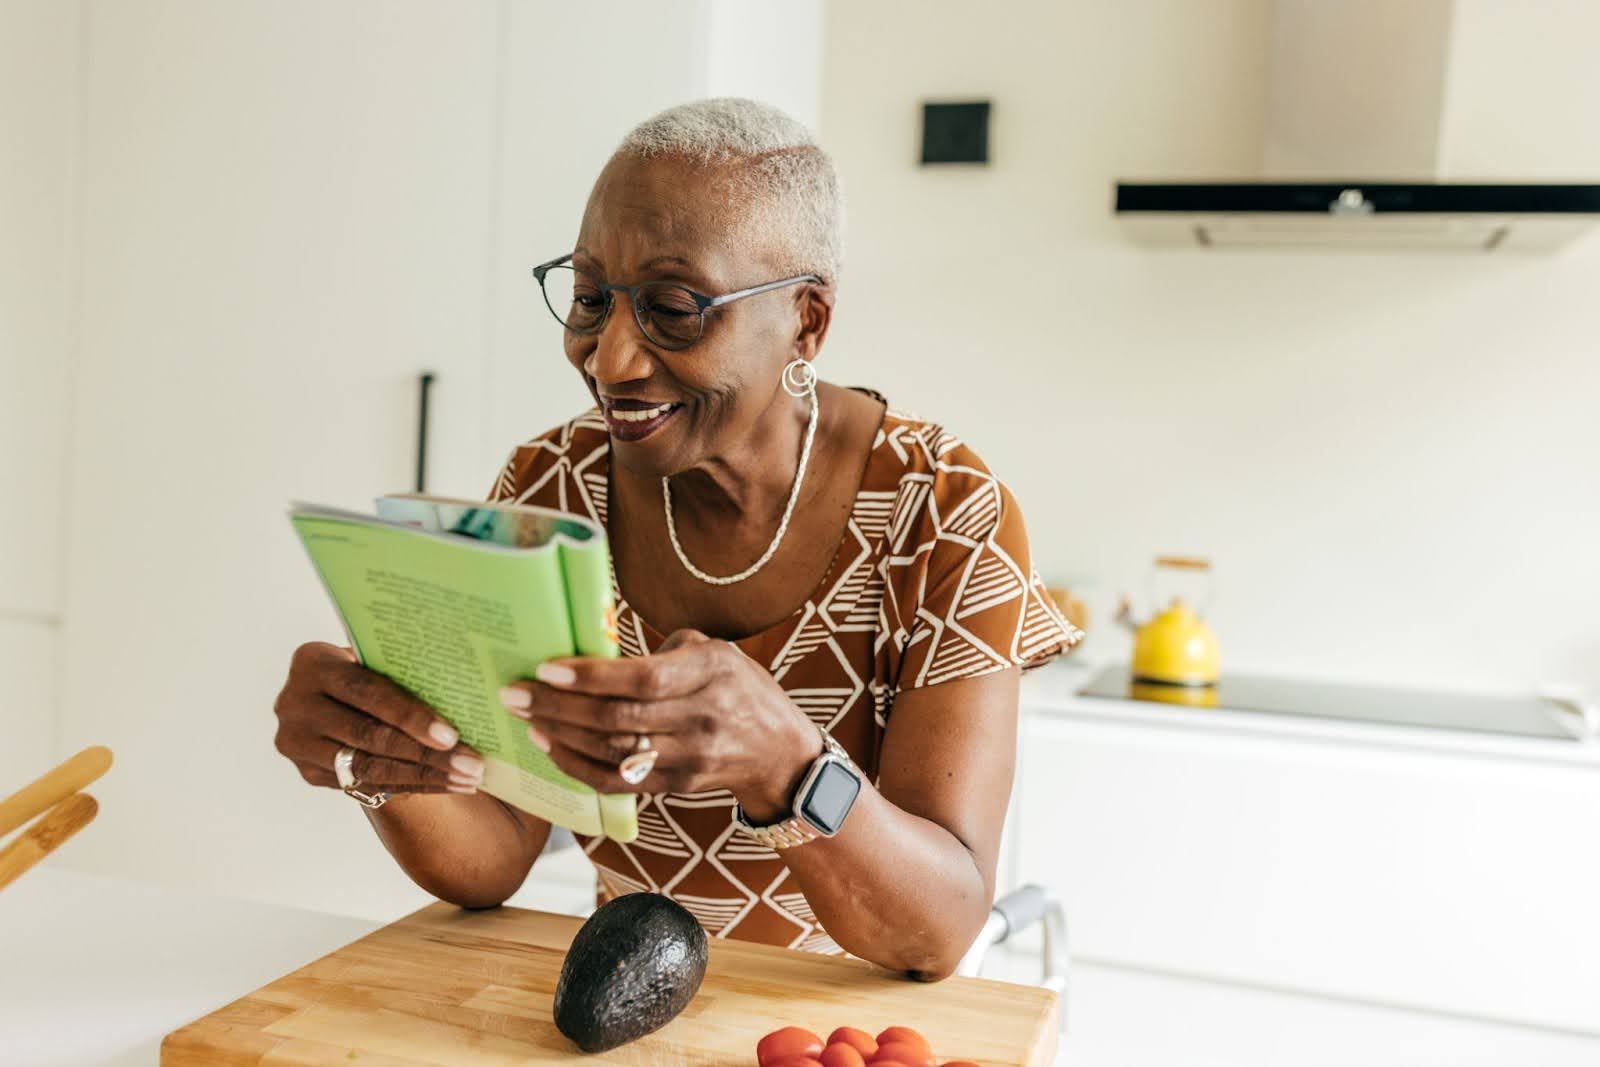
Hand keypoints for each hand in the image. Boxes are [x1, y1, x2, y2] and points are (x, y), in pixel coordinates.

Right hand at [272, 642, 486, 796]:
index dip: (410, 716)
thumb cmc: (368, 668)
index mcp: (313, 663)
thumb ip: (401, 670)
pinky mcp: (308, 772)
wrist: (333, 695)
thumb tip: (464, 690)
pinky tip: (446, 784)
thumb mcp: (375, 659)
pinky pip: (366, 784)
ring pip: (368, 767)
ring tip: (466, 779)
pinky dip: (411, 785)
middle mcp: (295, 703)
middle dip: (425, 754)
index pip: (368, 693)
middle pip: (370, 735)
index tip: (451, 736)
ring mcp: (297, 742)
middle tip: (471, 766)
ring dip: (424, 776)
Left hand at [499, 630, 821, 817]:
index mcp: (711, 673)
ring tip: (526, 718)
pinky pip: (619, 782)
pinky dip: (579, 767)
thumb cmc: (739, 688)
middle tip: (514, 694)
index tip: (546, 668)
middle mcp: (702, 717)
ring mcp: (690, 757)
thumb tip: (598, 650)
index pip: (643, 680)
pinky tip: (552, 748)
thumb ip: (663, 652)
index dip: (591, 677)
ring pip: (613, 752)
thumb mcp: (714, 652)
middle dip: (558, 707)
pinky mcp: (678, 786)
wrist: (780, 752)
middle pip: (618, 718)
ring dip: (561, 736)